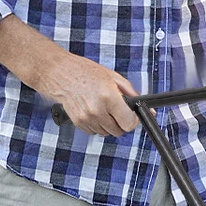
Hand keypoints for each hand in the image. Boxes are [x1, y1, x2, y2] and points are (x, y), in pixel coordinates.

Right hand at [0, 17, 138, 135]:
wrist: (59, 73)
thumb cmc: (85, 72)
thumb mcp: (113, 77)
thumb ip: (131, 94)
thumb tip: (146, 108)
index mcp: (109, 97)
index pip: (129, 123)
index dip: (133, 121)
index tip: (131, 116)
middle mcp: (97, 110)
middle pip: (119, 131)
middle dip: (121, 122)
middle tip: (117, 110)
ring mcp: (86, 118)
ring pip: (107, 133)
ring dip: (109, 124)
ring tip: (103, 108)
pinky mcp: (78, 122)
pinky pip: (95, 132)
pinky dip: (97, 124)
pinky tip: (93, 110)